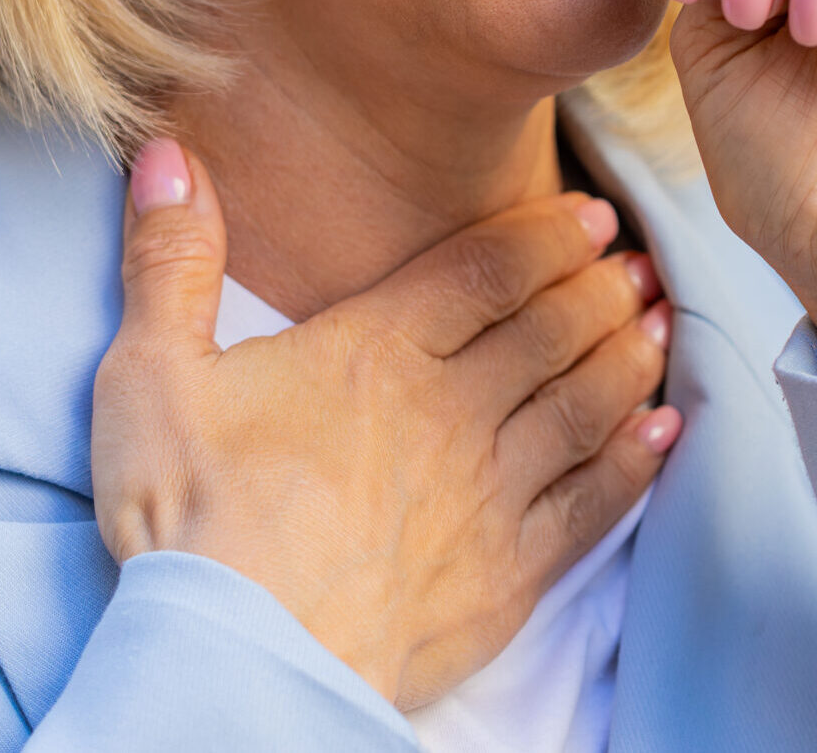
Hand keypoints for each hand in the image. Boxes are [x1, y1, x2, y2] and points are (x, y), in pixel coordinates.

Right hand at [91, 139, 678, 708]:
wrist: (237, 664)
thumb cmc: (191, 516)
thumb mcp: (153, 373)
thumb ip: (171, 259)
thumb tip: (164, 153)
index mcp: (378, 349)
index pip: (486, 270)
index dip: (546, 235)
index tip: (592, 215)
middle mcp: (450, 408)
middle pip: (548, 329)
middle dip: (600, 287)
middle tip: (639, 261)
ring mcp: (487, 493)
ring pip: (581, 403)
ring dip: (628, 356)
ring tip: (662, 321)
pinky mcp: (506, 575)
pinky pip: (592, 505)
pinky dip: (635, 462)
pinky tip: (663, 432)